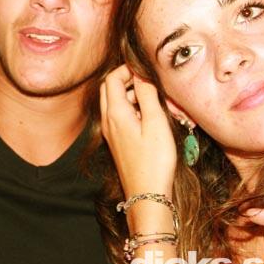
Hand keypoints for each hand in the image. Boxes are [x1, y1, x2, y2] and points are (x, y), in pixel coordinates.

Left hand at [100, 64, 176, 199]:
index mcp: (116, 113)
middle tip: (147, 81)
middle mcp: (108, 121)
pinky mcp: (116, 141)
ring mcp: (110, 132)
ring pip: (112, 102)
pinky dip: (130, 108)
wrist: (147, 195)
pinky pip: (117, 115)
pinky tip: (147, 117)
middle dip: (125, 79)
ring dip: (128, 94)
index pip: (112, 78)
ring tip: (152, 99)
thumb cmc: (154, 161)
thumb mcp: (155, 123)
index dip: (127, 69)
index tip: (145, 69)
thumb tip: (142, 74)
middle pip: (108, 88)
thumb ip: (147, 95)